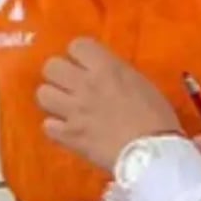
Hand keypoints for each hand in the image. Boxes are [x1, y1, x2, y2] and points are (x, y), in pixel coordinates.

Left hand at [36, 38, 181, 170]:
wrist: (153, 154)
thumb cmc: (157, 118)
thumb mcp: (141, 84)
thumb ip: (117, 74)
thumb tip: (104, 74)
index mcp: (107, 68)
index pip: (77, 45)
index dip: (80, 55)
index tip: (86, 64)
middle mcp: (85, 84)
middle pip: (51, 66)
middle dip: (59, 74)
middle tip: (71, 85)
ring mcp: (73, 110)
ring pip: (43, 93)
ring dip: (53, 99)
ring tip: (66, 107)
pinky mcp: (69, 136)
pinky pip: (47, 125)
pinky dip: (56, 128)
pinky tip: (68, 130)